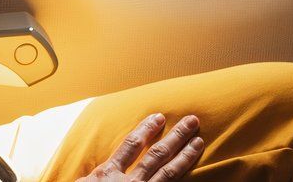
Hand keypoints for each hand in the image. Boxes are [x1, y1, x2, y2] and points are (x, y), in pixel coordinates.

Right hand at [77, 114, 203, 181]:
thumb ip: (94, 179)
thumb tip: (98, 173)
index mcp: (108, 174)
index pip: (131, 145)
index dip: (146, 129)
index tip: (159, 117)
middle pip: (156, 155)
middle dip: (176, 137)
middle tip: (192, 121)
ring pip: (167, 173)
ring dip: (185, 156)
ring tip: (198, 141)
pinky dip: (181, 181)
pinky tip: (195, 175)